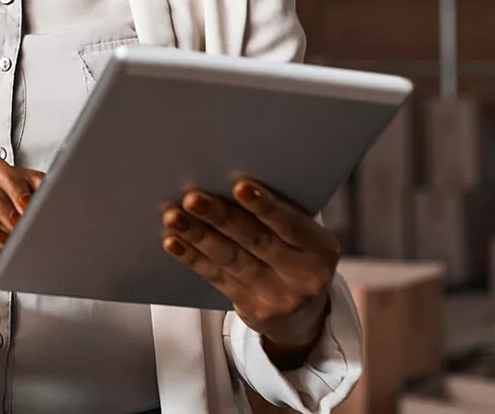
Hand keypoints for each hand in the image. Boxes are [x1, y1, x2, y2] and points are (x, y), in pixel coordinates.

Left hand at [160, 179, 338, 367]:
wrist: (303, 315)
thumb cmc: (297, 254)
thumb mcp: (304, 237)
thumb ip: (280, 213)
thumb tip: (228, 178)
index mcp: (321, 250)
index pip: (291, 225)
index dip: (265, 206)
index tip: (239, 186)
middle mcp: (304, 276)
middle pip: (256, 242)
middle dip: (221, 218)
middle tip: (193, 197)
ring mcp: (278, 297)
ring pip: (232, 260)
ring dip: (199, 236)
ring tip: (174, 217)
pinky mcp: (252, 310)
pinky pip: (217, 278)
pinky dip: (193, 258)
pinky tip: (173, 242)